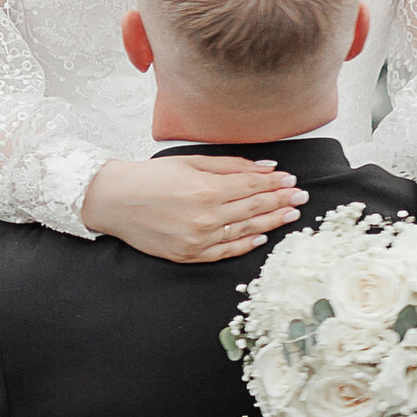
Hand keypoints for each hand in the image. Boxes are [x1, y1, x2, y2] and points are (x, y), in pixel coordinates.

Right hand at [83, 154, 305, 263]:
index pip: (253, 186)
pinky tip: (262, 236)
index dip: (275, 183)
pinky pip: (226, 251)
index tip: (292, 180)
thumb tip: (266, 168)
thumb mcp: (191, 161)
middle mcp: (207, 217)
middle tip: (302, 196)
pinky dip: (247, 244)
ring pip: (246, 231)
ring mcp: (199, 240)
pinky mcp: (189, 255)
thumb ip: (230, 165)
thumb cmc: (151, 176)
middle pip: (254, 208)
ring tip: (291, 215)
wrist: (115, 201)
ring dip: (272, 221)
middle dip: (281, 200)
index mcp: (207, 190)